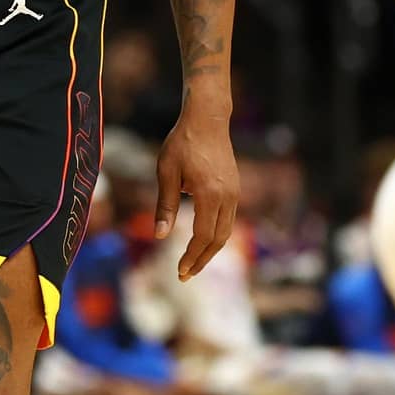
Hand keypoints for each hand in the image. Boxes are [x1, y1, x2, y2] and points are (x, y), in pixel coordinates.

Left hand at [154, 106, 239, 281]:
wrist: (208, 118)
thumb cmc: (182, 142)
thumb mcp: (166, 172)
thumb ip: (165, 205)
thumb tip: (159, 235)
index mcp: (209, 194)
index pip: (203, 236)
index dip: (191, 256)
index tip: (179, 270)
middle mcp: (228, 196)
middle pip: (219, 239)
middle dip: (202, 260)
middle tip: (185, 275)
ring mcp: (234, 192)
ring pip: (226, 231)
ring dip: (210, 250)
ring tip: (193, 262)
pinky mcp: (235, 188)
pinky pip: (228, 219)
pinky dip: (216, 234)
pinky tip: (202, 240)